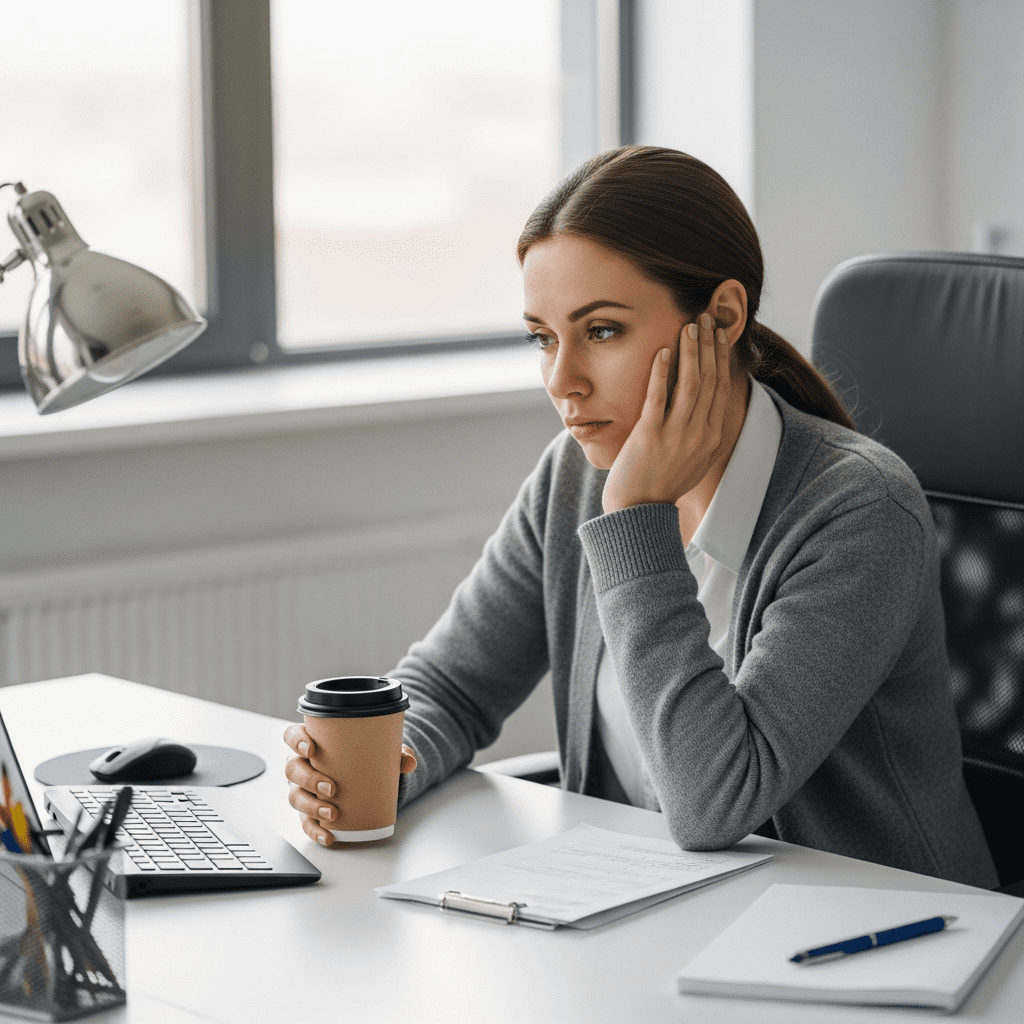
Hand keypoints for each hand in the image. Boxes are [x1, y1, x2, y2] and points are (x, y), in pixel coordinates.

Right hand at [283, 724, 417, 847]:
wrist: (368, 778)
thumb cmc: (364, 757)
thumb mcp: (380, 750)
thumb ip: (396, 752)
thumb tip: (409, 760)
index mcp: (313, 742)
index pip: (292, 736)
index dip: (296, 741)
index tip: (311, 749)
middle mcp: (303, 765)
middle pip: (292, 769)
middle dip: (309, 779)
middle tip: (331, 788)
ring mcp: (303, 789)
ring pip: (295, 797)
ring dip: (311, 806)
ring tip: (332, 813)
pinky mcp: (309, 811)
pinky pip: (305, 822)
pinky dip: (315, 830)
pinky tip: (328, 836)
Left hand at [601, 312, 730, 512]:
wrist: (637, 513)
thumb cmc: (661, 485)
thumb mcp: (694, 461)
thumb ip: (703, 434)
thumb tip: (709, 408)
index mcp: (712, 439)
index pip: (721, 388)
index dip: (721, 358)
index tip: (720, 334)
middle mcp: (699, 436)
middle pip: (710, 380)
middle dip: (710, 345)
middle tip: (707, 317)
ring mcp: (676, 436)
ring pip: (690, 384)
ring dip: (691, 351)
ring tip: (689, 326)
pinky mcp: (650, 437)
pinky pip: (658, 397)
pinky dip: (661, 371)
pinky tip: (662, 350)